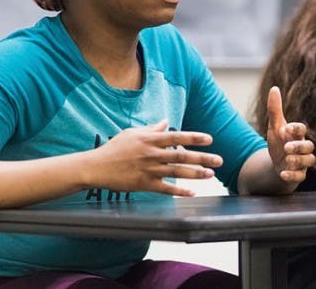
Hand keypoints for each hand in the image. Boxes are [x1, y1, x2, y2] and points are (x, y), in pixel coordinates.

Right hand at [88, 120, 223, 196]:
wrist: (96, 167)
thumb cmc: (114, 148)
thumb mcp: (133, 133)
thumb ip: (151, 129)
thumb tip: (166, 122)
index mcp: (150, 140)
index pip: (177, 137)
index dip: (195, 138)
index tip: (210, 139)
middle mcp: (152, 154)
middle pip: (182, 156)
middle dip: (203, 158)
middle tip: (219, 160)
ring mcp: (149, 170)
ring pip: (177, 172)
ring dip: (196, 174)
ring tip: (210, 174)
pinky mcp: (144, 184)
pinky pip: (166, 189)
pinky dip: (180, 191)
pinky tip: (192, 192)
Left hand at [265, 86, 315, 184]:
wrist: (277, 164)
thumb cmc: (279, 143)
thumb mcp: (274, 127)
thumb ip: (275, 109)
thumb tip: (274, 88)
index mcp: (297, 135)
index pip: (302, 129)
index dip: (297, 128)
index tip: (287, 128)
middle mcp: (302, 148)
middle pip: (308, 146)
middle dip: (298, 146)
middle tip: (287, 148)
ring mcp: (302, 162)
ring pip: (309, 161)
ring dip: (298, 161)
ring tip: (287, 159)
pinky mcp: (298, 175)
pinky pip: (300, 176)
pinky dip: (292, 175)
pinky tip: (283, 173)